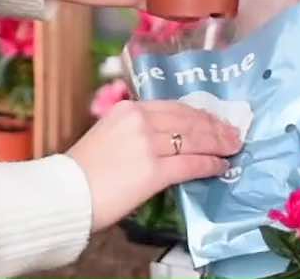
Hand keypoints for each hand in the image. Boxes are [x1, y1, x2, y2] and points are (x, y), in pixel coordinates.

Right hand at [67, 100, 242, 230]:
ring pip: (193, 139)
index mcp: (128, 108)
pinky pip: (190, 164)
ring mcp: (147, 144)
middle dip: (214, 126)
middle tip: (233, 132)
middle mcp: (140, 119)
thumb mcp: (109, 135)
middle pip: (188, 119)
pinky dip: (209, 164)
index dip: (198, 113)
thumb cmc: (84, 170)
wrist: (66, 192)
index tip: (214, 118)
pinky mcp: (153, 170)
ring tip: (232, 147)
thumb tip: (165, 140)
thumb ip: (135, 131)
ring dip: (218, 143)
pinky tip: (220, 167)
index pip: (174, 107)